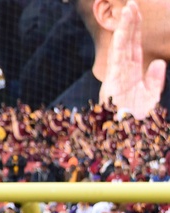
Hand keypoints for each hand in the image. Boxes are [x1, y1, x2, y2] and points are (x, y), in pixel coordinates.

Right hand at [99, 0, 166, 118]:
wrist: (125, 138)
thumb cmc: (134, 122)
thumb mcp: (150, 99)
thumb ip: (155, 80)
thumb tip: (158, 62)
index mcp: (129, 75)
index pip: (133, 47)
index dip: (135, 30)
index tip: (136, 13)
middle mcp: (121, 73)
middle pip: (127, 43)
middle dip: (130, 23)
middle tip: (132, 3)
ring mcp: (117, 76)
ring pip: (121, 47)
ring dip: (125, 28)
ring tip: (128, 9)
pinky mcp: (114, 82)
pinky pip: (117, 59)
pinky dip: (119, 43)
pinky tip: (122, 30)